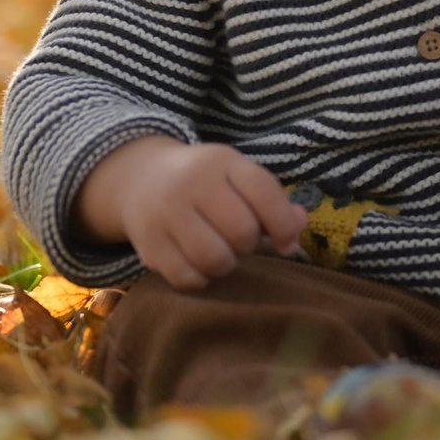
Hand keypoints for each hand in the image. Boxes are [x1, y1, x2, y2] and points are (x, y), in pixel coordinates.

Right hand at [73, 136, 306, 290]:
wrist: (140, 179)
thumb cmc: (204, 183)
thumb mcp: (237, 177)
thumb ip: (273, 201)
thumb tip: (299, 225)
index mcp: (221, 161)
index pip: (263, 192)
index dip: (284, 224)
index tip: (287, 242)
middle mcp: (190, 183)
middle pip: (241, 231)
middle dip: (250, 244)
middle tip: (240, 241)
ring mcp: (165, 214)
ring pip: (214, 259)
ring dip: (227, 264)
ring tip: (221, 253)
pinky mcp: (147, 244)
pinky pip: (187, 278)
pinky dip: (201, 279)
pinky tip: (199, 265)